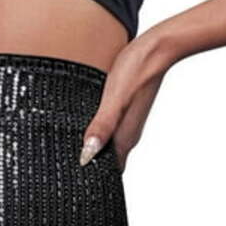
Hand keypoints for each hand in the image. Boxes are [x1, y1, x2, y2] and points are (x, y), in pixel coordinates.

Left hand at [79, 31, 172, 172]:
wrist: (156, 48)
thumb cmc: (136, 71)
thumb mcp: (114, 100)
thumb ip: (102, 127)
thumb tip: (87, 154)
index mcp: (124, 138)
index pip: (110, 171)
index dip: (94, 175)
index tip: (76, 176)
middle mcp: (127, 134)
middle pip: (109, 159)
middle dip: (93, 164)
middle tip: (69, 164)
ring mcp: (128, 122)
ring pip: (110, 144)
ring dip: (95, 147)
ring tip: (74, 148)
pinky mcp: (126, 110)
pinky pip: (111, 129)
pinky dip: (99, 132)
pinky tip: (88, 125)